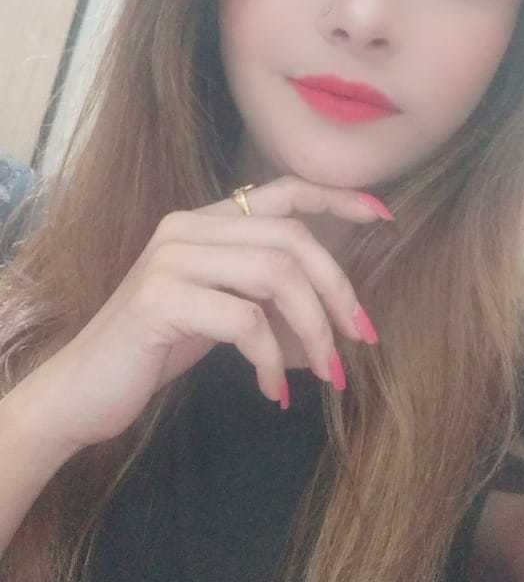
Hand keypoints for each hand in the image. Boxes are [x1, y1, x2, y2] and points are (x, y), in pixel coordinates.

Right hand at [22, 176, 387, 450]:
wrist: (84, 390)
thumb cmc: (155, 352)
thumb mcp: (222, 315)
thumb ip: (267, 298)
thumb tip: (337, 315)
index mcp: (203, 222)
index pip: (283, 191)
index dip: (336, 199)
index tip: (383, 217)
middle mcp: (186, 227)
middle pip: (292, 240)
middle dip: (338, 291)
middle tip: (361, 339)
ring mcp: (170, 259)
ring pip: (276, 275)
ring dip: (314, 330)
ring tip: (328, 374)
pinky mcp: (161, 300)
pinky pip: (245, 321)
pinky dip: (272, 360)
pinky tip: (273, 390)